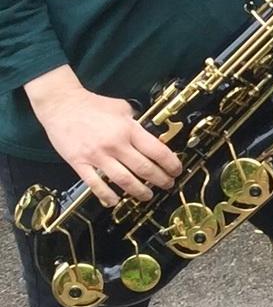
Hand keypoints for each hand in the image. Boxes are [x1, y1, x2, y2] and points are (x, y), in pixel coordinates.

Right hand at [25, 70, 181, 206]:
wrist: (61, 104)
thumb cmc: (92, 104)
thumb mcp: (122, 108)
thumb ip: (136, 121)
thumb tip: (148, 131)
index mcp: (128, 129)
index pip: (157, 151)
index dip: (171, 163)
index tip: (176, 170)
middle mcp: (115, 144)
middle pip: (144, 168)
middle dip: (160, 179)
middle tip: (167, 184)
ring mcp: (97, 155)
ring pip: (123, 180)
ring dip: (139, 191)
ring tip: (147, 195)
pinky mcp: (79, 163)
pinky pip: (95, 183)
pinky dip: (106, 195)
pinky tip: (114, 201)